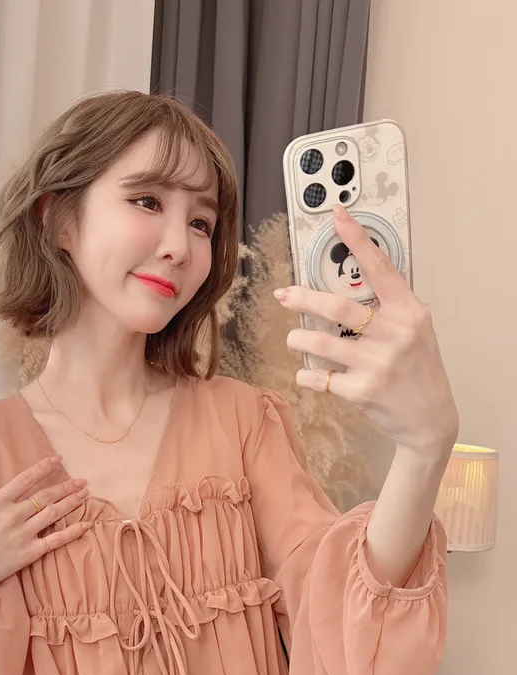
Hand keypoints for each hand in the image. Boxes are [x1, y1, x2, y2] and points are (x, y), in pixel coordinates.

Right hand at [0, 456, 91, 601]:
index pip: (25, 479)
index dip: (44, 468)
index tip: (59, 460)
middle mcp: (11, 515)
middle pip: (45, 496)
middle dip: (66, 486)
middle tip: (82, 481)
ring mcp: (21, 534)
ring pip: (53, 513)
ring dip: (72, 503)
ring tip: (86, 495)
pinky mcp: (28, 553)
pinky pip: (55, 540)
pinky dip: (72, 532)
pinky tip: (86, 524)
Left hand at [275, 206, 459, 457]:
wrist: (429, 419)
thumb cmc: (418, 370)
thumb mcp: (415, 330)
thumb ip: (389, 307)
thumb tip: (348, 284)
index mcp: (409, 312)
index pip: (380, 268)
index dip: (357, 240)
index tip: (338, 217)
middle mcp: (394, 334)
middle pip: (338, 307)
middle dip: (303, 298)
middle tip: (283, 294)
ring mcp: (377, 364)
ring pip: (321, 343)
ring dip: (299, 338)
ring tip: (294, 338)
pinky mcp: (361, 391)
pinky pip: (319, 377)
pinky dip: (307, 375)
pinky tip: (308, 373)